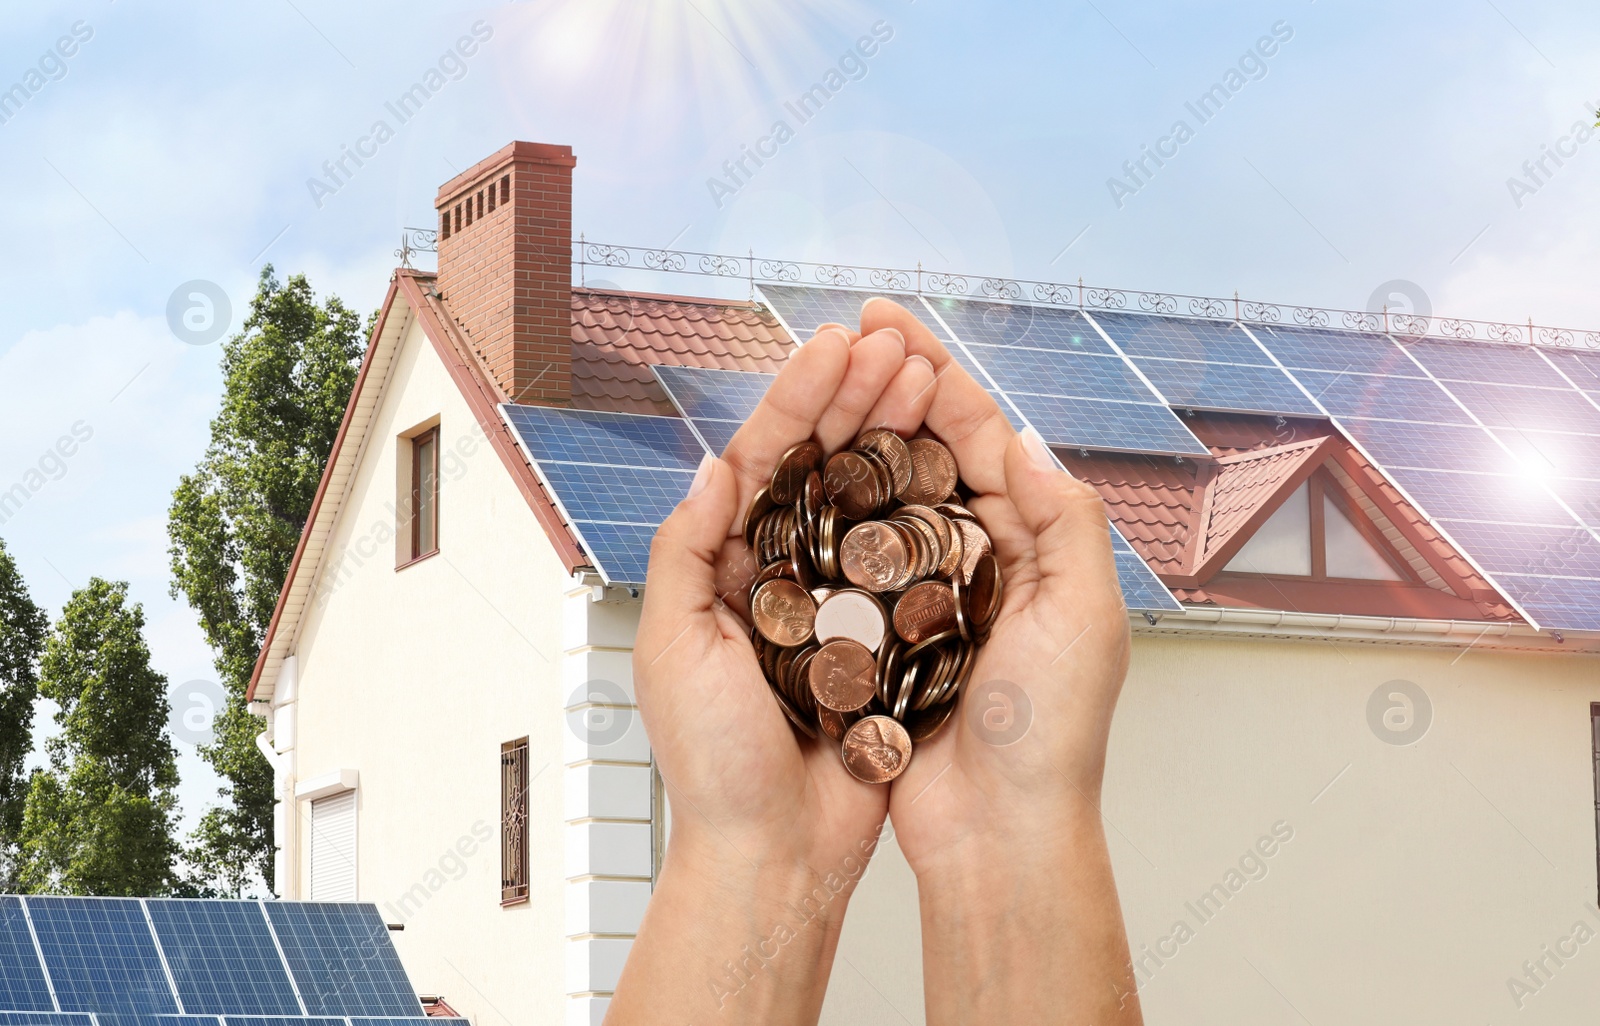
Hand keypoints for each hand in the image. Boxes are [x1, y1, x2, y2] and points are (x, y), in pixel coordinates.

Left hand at [610, 324, 939, 1024]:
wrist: (775, 852)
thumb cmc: (712, 760)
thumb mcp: (672, 649)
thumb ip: (685, 553)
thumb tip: (713, 462)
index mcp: (725, 567)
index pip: (763, 461)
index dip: (799, 399)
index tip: (837, 344)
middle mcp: (783, 574)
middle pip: (822, 467)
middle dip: (856, 400)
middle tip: (897, 345)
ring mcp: (838, 603)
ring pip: (870, 500)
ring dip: (895, 437)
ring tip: (930, 380)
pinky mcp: (884, 638)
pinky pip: (907, 561)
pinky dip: (926, 508)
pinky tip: (952, 461)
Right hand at [863, 298, 1142, 1024]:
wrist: (997, 832)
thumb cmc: (1052, 731)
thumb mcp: (1084, 613)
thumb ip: (1064, 519)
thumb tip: (1021, 436)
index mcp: (1032, 544)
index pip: (981, 437)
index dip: (939, 373)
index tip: (891, 323)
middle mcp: (976, 559)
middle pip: (926, 451)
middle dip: (888, 386)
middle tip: (843, 332)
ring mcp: (922, 595)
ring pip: (881, 494)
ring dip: (852, 435)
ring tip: (814, 382)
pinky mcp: (878, 635)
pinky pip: (847, 560)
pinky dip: (825, 512)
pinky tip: (793, 476)